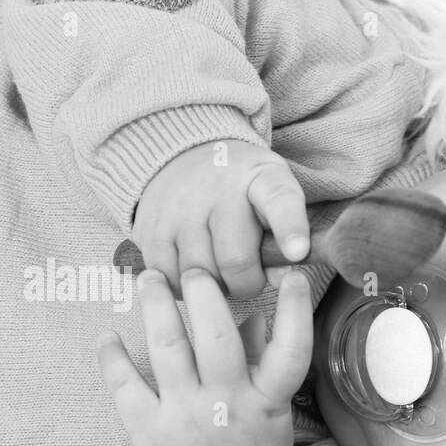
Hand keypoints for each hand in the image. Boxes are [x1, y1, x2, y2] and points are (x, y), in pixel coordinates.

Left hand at [97, 267, 313, 445]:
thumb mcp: (273, 413)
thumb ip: (263, 363)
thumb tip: (251, 315)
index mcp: (267, 402)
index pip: (291, 351)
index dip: (294, 311)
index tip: (291, 276)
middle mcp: (227, 405)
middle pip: (217, 337)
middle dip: (203, 293)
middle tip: (195, 268)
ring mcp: (186, 417)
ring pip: (168, 348)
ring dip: (156, 305)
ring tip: (150, 278)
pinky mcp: (149, 431)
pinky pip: (124, 384)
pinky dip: (112, 355)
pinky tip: (108, 335)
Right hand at [132, 140, 310, 298]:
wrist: (183, 156)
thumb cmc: (242, 191)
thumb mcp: (273, 199)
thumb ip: (285, 238)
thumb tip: (281, 280)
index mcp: (261, 178)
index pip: (279, 201)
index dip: (290, 229)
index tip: (297, 251)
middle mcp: (218, 188)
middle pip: (236, 261)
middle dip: (247, 283)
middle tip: (247, 276)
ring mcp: (178, 207)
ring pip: (199, 276)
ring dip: (214, 288)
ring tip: (219, 272)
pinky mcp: (149, 228)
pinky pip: (168, 278)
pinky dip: (183, 288)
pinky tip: (193, 273)